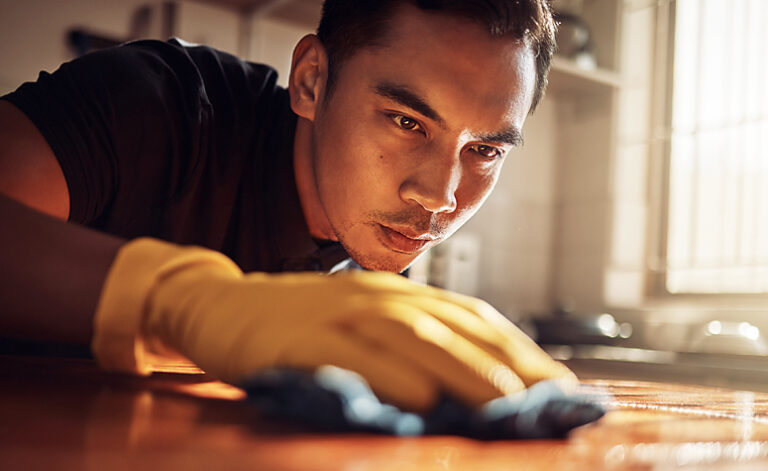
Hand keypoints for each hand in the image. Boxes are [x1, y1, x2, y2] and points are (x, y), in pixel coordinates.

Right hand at [94, 238, 574, 410]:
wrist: (219, 305)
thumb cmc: (295, 323)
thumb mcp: (356, 324)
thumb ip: (405, 345)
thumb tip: (462, 385)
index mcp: (394, 292)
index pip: (471, 316)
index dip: (518, 347)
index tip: (557, 381)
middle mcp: (375, 296)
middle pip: (454, 325)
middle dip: (509, 361)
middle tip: (552, 397)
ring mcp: (339, 313)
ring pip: (414, 337)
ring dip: (464, 370)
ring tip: (507, 402)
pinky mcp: (303, 337)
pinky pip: (354, 356)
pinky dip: (392, 375)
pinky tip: (422, 399)